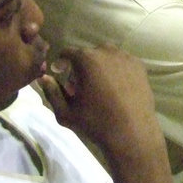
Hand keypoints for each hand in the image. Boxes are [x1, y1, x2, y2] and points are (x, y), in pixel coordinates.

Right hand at [39, 44, 157, 147]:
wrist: (132, 132)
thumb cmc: (95, 122)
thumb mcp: (65, 112)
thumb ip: (51, 92)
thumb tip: (44, 77)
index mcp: (86, 59)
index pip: (67, 53)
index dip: (61, 63)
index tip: (60, 74)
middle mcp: (106, 51)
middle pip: (87, 54)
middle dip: (80, 67)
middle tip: (80, 87)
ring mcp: (125, 57)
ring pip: (106, 56)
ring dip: (99, 66)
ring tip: (99, 87)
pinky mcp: (139, 65)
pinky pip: (122, 62)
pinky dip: (116, 70)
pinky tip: (116, 88)